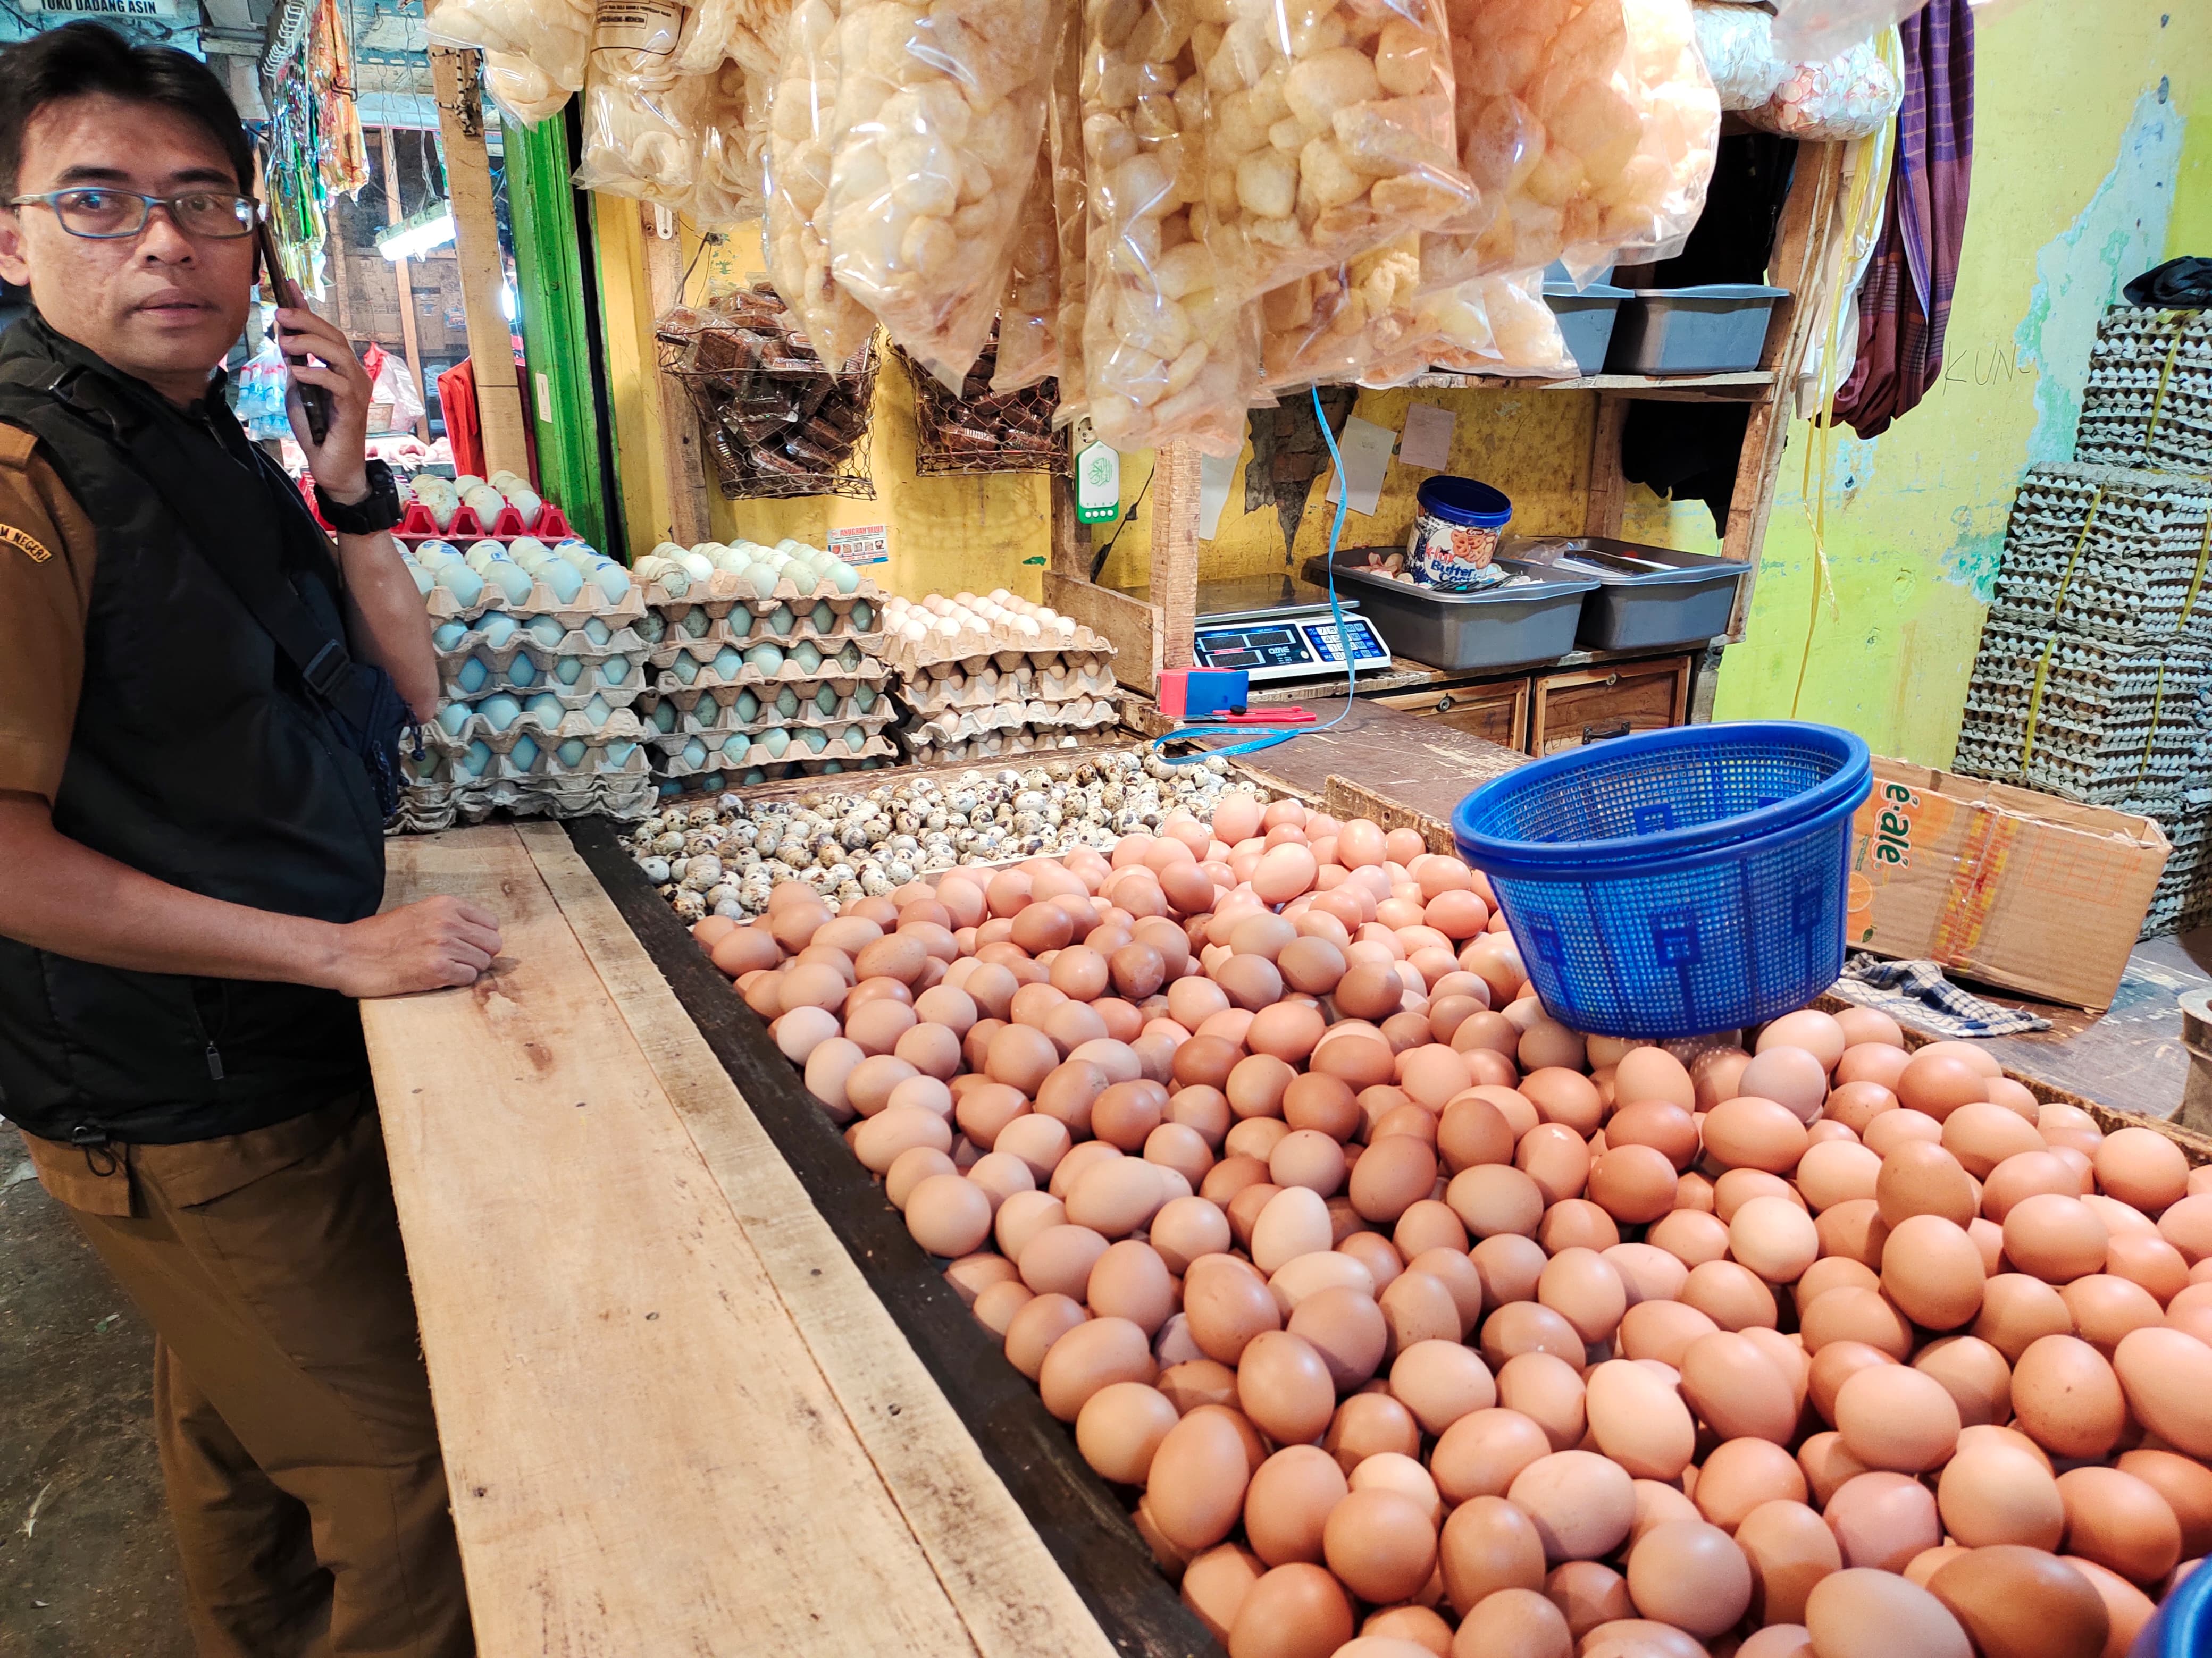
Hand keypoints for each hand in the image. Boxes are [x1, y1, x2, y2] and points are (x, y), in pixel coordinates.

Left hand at [272, 284, 372, 502]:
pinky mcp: (353, 409)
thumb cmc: (317, 430)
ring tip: (286, 342)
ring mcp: (357, 391)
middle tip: (281, 314)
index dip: (309, 308)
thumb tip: (285, 338)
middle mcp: (355, 375)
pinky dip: (316, 373)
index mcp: (342, 369)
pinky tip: (297, 371)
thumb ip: (297, 365)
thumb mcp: (299, 390)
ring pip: (339, 355)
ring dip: (311, 344)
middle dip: (307, 321)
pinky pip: (337, 383)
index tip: (290, 286)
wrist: (332, 467)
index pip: (327, 331)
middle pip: (335, 337)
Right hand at [327, 896, 502, 997]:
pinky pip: (469, 978)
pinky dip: (457, 981)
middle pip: (493, 943)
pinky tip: (437, 977)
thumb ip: (447, 919)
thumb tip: (475, 934)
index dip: (480, 938)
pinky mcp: (437, 969)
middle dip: (479, 954)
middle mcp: (448, 922)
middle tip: (457, 961)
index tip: (467, 945)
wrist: (347, 953)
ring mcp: (443, 945)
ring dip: (467, 969)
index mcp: (445, 904)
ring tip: (443, 969)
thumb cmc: (378, 936)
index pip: (491, 923)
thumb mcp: (417, 913)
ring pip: (483, 962)